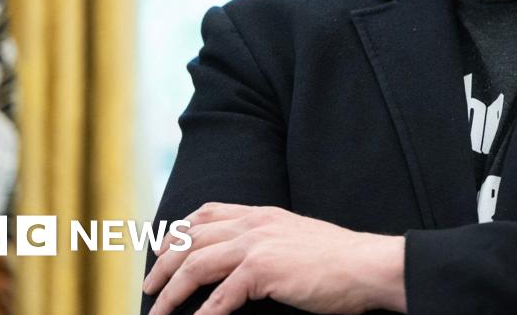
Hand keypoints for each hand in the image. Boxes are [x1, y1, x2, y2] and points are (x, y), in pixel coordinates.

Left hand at [143, 203, 406, 314]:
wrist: (368, 265)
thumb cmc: (340, 261)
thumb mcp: (298, 239)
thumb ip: (271, 241)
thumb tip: (248, 263)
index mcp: (263, 214)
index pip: (208, 212)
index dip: (179, 230)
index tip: (163, 249)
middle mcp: (255, 223)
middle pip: (191, 238)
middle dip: (163, 263)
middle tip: (149, 286)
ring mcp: (258, 245)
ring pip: (196, 265)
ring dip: (171, 292)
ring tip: (158, 311)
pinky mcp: (263, 270)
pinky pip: (220, 297)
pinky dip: (203, 314)